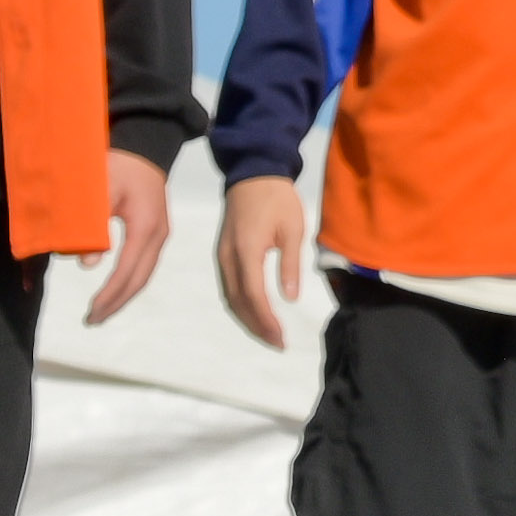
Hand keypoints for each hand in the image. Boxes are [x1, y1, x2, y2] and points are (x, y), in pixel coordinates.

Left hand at [90, 149, 174, 324]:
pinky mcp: (157, 230)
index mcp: (145, 227)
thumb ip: (92, 227)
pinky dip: (130, 282)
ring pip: (144, 275)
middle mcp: (158, 235)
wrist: (145, 145)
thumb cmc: (119, 165)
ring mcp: (161, 233)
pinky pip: (145, 265)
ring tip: (102, 311)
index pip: (127, 271)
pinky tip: (116, 288)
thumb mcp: (100, 192)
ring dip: (123, 295)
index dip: (109, 295)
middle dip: (116, 303)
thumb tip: (86, 265)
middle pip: (139, 279)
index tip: (90, 311)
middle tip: (92, 320)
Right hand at [217, 173, 316, 349]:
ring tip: (268, 333)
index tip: (281, 337)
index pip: (254, 296)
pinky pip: (229, 287)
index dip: (266, 320)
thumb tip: (289, 297)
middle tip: (276, 343)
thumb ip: (290, 264)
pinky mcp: (223, 253)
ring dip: (247, 318)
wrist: (253, 173)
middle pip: (238, 302)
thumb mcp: (293, 229)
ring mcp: (222, 256)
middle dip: (256, 326)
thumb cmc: (278, 199)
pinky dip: (241, 304)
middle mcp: (229, 259)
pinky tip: (255, 312)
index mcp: (247, 252)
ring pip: (230, 297)